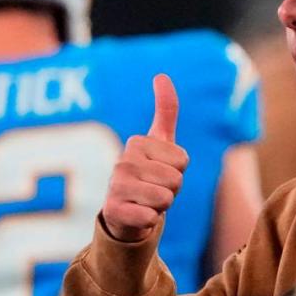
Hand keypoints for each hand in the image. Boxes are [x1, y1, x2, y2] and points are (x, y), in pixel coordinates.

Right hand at [102, 74, 188, 241]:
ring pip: (165, 199)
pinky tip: (138, 215)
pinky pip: (151, 217)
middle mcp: (123, 161)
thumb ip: (165, 109)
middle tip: (154, 190)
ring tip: (146, 202)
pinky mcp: (113, 211)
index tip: (161, 171)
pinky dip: (150, 221)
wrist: (125, 212)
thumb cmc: (148, 175)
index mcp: (137, 143)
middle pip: (175, 181)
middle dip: (171, 191)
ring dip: (161, 206)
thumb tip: (161, 74)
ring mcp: (115, 186)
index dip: (178, 171)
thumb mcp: (160, 142)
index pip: (182, 161)